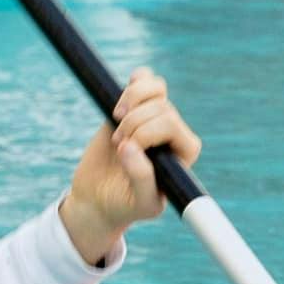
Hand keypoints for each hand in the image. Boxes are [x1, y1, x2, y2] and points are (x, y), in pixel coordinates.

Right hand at [59, 68, 200, 264]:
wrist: (100, 198)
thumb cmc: (126, 205)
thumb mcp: (141, 203)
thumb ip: (142, 179)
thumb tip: (130, 147)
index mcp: (184, 153)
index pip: (171, 124)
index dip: (146, 132)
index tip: (127, 150)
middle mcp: (173, 132)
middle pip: (160, 106)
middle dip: (133, 124)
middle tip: (118, 146)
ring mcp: (154, 117)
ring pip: (155, 87)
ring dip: (131, 101)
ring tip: (116, 122)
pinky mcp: (135, 106)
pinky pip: (144, 79)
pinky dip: (135, 81)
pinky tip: (122, 101)